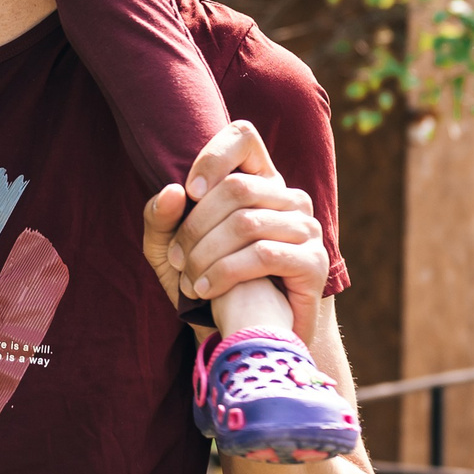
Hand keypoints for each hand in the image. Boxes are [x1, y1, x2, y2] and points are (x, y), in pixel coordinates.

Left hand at [143, 121, 331, 340]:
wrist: (245, 336)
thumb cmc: (205, 283)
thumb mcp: (168, 251)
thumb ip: (160, 220)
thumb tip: (173, 191)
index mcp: (257, 182)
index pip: (243, 137)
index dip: (212, 157)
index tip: (188, 192)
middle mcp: (288, 198)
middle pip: (236, 187)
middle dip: (195, 226)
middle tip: (175, 258)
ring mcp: (306, 228)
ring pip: (246, 223)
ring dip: (205, 254)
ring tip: (187, 281)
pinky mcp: (314, 263)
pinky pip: (264, 255)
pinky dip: (225, 272)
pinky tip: (205, 290)